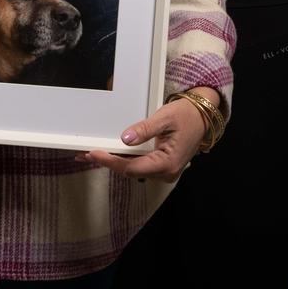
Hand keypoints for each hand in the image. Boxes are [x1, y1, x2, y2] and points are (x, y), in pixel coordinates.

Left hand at [79, 91, 211, 181]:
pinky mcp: (161, 166)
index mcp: (167, 164)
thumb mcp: (165, 118)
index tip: (93, 153)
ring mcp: (164, 171)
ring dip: (114, 161)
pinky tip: (111, 154)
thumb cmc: (186, 115)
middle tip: (84, 154)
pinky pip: (139, 165)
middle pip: (130, 171)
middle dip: (108, 162)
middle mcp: (165, 173)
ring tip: (93, 154)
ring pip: (133, 169)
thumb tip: (124, 139)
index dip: (110, 161)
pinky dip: (124, 159)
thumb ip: (144, 129)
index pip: (131, 167)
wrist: (203, 117)